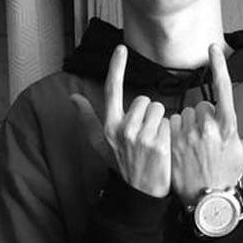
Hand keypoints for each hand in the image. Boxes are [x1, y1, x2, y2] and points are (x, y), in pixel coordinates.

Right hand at [71, 44, 170, 197]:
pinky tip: (164, 147)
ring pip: (158, 108)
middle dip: (149, 112)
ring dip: (160, 121)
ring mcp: (141, 136)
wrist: (141, 194)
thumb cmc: (123, 167)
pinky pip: (168, 121)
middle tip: (146, 134)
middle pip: (144, 100)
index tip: (121, 48)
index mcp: (109, 126)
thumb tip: (73, 97)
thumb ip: (88, 119)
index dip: (116, 67)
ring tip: (155, 141)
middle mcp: (122, 129)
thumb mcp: (101, 145)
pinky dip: (169, 131)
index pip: (111, 89)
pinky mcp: (159, 143)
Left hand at [169, 44, 242, 204]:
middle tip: (209, 138)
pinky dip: (177, 130)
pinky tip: (183, 146)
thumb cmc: (230, 174)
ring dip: (190, 123)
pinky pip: (172, 123)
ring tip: (196, 144)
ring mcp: (187, 134)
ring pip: (186, 113)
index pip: (223, 88)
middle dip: (205, 115)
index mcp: (227, 126)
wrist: (206, 200)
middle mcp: (206, 127)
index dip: (218, 65)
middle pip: (202, 104)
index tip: (213, 47)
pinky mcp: (171, 142)